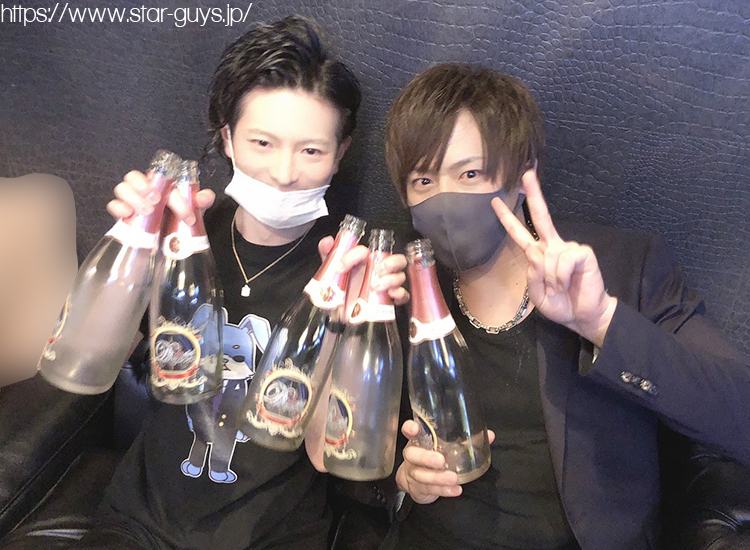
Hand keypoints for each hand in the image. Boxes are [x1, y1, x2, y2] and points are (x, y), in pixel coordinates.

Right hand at [106, 170, 215, 225]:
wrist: (167, 240)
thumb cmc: (177, 218)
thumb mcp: (192, 210)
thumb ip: (200, 201)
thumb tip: (205, 197)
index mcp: (160, 185)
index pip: (164, 182)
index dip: (175, 196)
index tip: (187, 215)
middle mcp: (143, 189)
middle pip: (133, 177)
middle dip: (143, 186)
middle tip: (157, 200)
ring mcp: (130, 200)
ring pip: (122, 188)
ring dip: (133, 197)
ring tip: (147, 211)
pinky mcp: (121, 215)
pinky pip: (113, 205)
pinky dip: (118, 207)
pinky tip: (127, 214)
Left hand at [317, 237, 409, 305]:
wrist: (338, 316)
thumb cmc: (339, 291)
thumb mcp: (330, 271)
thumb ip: (328, 254)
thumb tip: (327, 241)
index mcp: (364, 262)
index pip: (365, 251)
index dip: (353, 255)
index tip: (340, 267)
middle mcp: (378, 271)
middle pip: (397, 260)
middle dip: (390, 263)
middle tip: (377, 269)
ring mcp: (385, 286)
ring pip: (400, 276)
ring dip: (391, 279)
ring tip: (376, 286)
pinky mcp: (389, 301)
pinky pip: (403, 295)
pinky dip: (400, 293)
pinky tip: (391, 293)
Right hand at [396, 420, 494, 504]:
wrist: (415, 482)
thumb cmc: (433, 457)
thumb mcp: (446, 446)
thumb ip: (466, 440)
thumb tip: (490, 435)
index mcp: (418, 440)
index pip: (409, 430)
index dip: (410, 428)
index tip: (415, 428)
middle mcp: (412, 455)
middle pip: (412, 454)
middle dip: (425, 457)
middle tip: (441, 460)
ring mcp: (413, 472)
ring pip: (420, 474)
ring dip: (437, 477)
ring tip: (453, 478)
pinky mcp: (417, 488)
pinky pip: (429, 489)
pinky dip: (443, 490)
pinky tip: (455, 490)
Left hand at [491, 169, 616, 346]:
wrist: (583, 316)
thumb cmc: (560, 304)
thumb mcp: (537, 294)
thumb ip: (533, 275)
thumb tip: (536, 252)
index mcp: (538, 255)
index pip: (520, 233)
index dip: (507, 218)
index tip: (495, 201)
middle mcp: (552, 246)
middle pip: (541, 216)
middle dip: (534, 194)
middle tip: (526, 174)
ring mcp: (568, 248)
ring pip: (547, 256)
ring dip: (551, 279)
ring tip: (559, 289)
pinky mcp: (582, 253)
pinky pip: (563, 260)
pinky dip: (562, 276)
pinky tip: (569, 282)